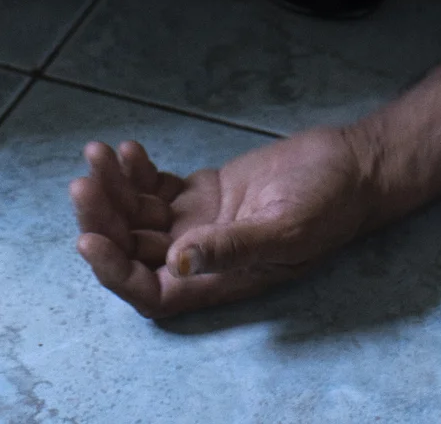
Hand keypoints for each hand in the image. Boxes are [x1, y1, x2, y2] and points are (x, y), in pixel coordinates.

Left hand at [71, 128, 374, 318]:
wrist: (354, 166)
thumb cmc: (329, 204)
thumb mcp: (284, 229)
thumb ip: (232, 248)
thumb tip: (179, 261)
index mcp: (218, 281)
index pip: (150, 291)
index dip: (115, 273)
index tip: (89, 239)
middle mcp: (202, 258)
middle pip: (134, 249)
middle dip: (103, 220)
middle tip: (86, 183)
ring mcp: (201, 224)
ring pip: (139, 216)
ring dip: (114, 189)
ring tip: (100, 154)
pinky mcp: (205, 193)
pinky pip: (157, 190)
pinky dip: (137, 173)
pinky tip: (130, 150)